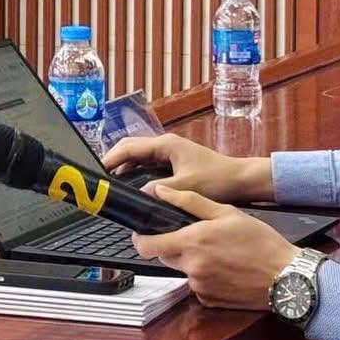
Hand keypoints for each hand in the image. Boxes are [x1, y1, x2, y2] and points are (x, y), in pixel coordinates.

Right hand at [101, 134, 270, 203]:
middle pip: (131, 149)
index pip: (129, 146)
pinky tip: (133, 185)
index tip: (99, 170)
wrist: (240, 180)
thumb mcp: (187, 186)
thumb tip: (139, 195)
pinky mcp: (175, 162)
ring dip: (125, 167)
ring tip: (113, 183)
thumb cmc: (218, 178)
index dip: (111, 157)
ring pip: (139, 157)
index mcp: (166, 145)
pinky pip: (148, 164)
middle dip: (115, 161)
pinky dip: (136, 172)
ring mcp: (170, 153)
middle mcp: (166, 145)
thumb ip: (161, 190)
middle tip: (101, 178)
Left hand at [130, 186, 297, 310]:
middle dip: (173, 246)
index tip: (143, 233)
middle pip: (165, 256)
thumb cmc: (260, 241)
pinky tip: (225, 269)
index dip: (140, 239)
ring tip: (219, 252)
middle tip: (196, 237)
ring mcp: (199, 286)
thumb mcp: (226, 212)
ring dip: (192, 261)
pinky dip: (205, 276)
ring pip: (183, 270)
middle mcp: (191, 267)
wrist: (285, 277)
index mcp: (192, 242)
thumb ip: (189, 201)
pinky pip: (197, 285)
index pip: (148, 246)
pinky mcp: (208, 300)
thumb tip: (160, 192)